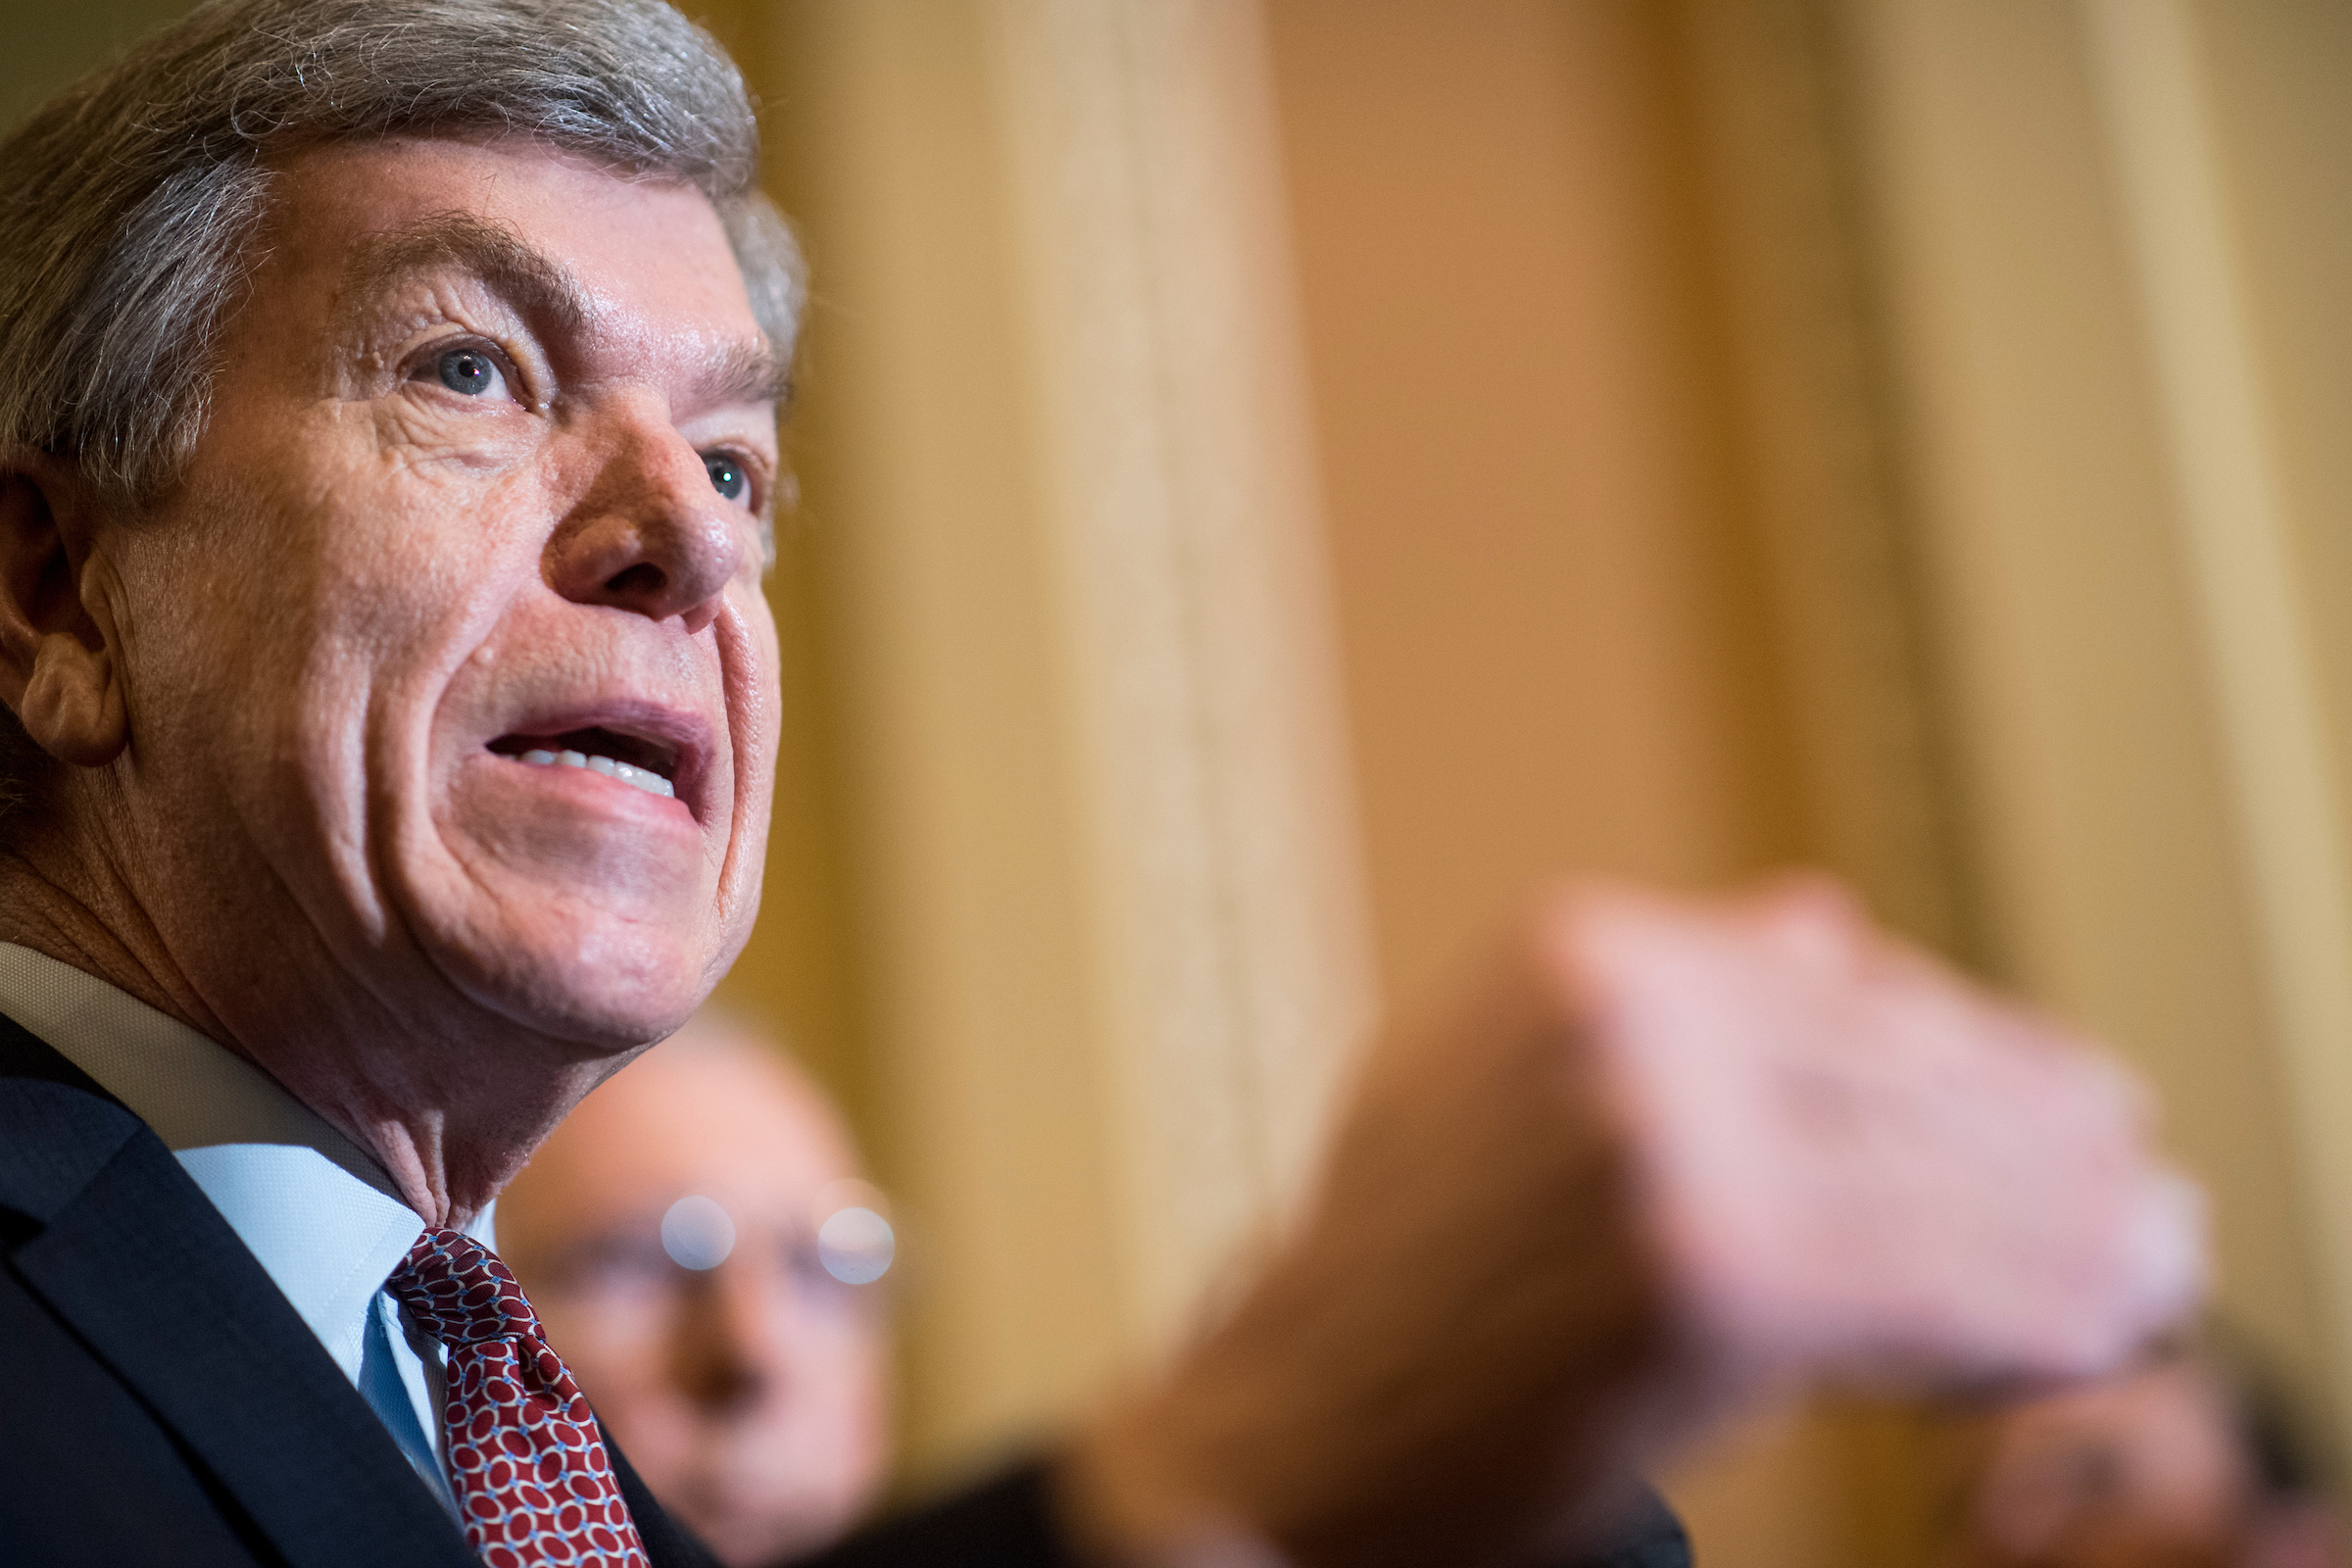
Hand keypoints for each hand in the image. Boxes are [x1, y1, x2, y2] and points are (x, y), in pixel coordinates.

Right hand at [1064, 877, 2204, 1567]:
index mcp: (1581, 951)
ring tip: (2152, 1256)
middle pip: (1906, 1076)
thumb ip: (1672, 997)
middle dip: (2043, 1143)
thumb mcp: (1502, 1075)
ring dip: (2068, 1231)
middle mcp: (1626, 1019)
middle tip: (2141, 1183)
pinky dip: (2030, 1315)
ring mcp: (1665, 1141)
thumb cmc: (1397, 1268)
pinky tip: (2090, 1329)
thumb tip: (1834, 923)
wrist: (1287, 1424)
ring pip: (1939, 1180)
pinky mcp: (1709, 1279)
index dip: (1974, 1051)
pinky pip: (1927, 1290)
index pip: (1842, 989)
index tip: (2065, 1097)